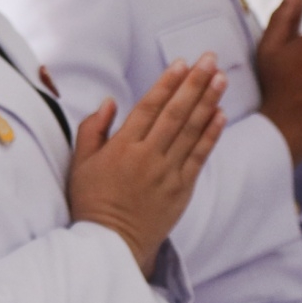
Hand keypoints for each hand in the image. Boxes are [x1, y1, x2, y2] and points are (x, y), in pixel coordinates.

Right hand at [67, 55, 225, 275]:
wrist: (111, 244)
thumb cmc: (91, 202)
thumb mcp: (80, 163)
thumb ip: (92, 129)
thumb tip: (110, 102)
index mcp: (122, 148)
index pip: (149, 107)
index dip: (167, 83)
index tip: (181, 63)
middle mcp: (148, 157)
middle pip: (176, 113)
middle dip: (194, 83)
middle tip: (210, 59)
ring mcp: (167, 173)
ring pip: (191, 131)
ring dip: (208, 102)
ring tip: (221, 79)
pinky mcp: (181, 189)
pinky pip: (199, 157)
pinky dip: (211, 134)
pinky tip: (221, 115)